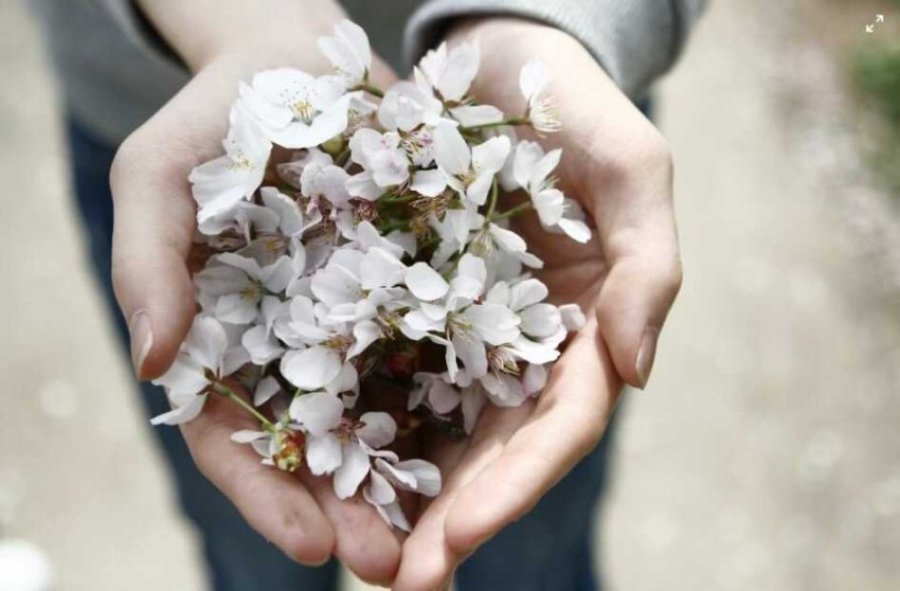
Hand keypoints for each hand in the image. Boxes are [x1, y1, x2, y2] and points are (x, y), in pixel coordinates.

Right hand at [108, 12, 406, 583]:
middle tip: (393, 569)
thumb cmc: (214, 117)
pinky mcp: (417, 285)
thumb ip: (147, 264)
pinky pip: (440, 346)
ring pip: (385, 414)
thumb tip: (155, 361)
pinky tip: (495, 438)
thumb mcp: (158, 176)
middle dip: (351, 512)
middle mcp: (294, 345)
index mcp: (224, 341)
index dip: (266, 495)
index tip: (310, 547)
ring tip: (451, 535)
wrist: (295, 57)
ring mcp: (357, 319)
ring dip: (414, 481)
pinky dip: (460, 397)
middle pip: (318, 446)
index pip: (233, 437)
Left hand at [393, 18, 681, 588]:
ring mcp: (466, 330)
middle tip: (395, 580)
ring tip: (352, 551)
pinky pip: (385, 370)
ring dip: (402, 496)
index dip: (514, 488)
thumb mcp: (630, 164)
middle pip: (494, 450)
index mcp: (586, 327)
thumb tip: (634, 373)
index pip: (559, 427)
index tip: (457, 538)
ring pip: (439, 429)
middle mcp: (527, 345)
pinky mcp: (410, 303)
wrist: (497, 59)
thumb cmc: (571, 104)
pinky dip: (362, 424)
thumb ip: (649, 263)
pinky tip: (323, 467)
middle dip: (451, 518)